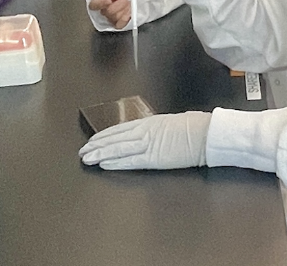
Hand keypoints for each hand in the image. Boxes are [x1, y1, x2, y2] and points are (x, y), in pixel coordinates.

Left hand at [79, 111, 211, 169]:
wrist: (205, 133)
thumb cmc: (194, 125)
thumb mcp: (171, 122)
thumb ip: (156, 128)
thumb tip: (151, 133)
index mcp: (149, 122)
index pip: (120, 128)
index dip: (104, 135)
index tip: (92, 140)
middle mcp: (145, 131)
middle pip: (115, 139)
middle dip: (97, 145)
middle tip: (82, 151)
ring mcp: (148, 145)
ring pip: (118, 149)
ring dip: (100, 154)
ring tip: (86, 159)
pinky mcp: (153, 159)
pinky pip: (130, 161)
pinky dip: (115, 162)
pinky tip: (104, 164)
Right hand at [88, 0, 130, 28]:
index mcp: (100, 0)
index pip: (94, 5)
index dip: (101, 4)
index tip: (109, 0)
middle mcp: (104, 11)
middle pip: (108, 12)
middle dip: (119, 4)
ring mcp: (111, 19)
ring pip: (115, 18)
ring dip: (124, 9)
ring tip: (129, 3)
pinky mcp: (118, 24)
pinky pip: (119, 25)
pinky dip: (125, 18)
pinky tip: (129, 11)